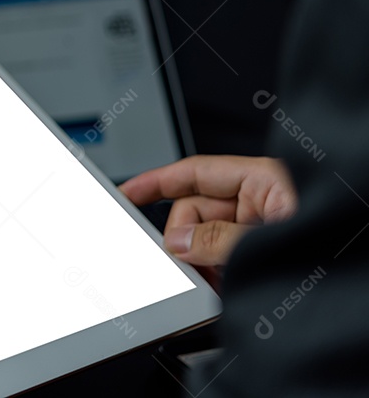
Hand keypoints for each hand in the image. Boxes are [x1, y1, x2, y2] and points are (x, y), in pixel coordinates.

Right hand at [119, 155, 296, 283]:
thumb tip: (180, 241)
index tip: (126, 193)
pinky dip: (216, 275)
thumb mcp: (272, 239)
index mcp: (266, 181)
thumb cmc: (331, 238)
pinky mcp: (264, 256)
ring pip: (207, 240)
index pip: (196, 172)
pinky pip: (224, 260)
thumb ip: (220, 239)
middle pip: (197, 211)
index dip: (156, 181)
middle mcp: (261, 202)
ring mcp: (262, 229)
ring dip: (202, 262)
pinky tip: (218, 287)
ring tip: (210, 281)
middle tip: (184, 261)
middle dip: (186, 239)